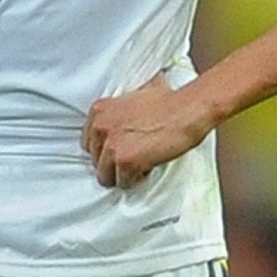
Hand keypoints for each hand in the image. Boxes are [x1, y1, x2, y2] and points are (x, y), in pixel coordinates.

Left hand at [86, 73, 211, 188]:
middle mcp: (100, 128)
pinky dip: (137, 179)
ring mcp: (112, 146)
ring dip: (123, 174)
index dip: (106, 149)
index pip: (88, 143)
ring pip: (105, 176)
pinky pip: (124, 183)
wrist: (188, 110)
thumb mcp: (137, 94)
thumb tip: (126, 106)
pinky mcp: (125, 162)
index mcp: (99, 111)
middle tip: (134, 156)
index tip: (121, 149)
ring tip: (141, 163)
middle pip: (95, 161)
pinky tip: (149, 165)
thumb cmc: (169, 101)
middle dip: (113, 163)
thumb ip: (124, 104)